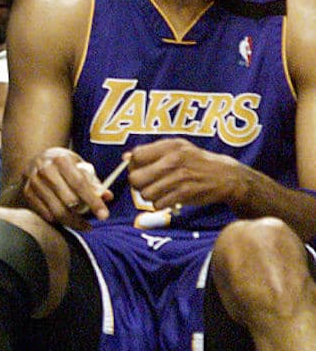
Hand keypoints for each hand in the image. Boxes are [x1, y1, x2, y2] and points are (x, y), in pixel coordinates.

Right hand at [21, 146, 112, 228]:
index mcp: (61, 160)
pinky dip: (57, 220)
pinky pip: (45, 213)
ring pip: (56, 210)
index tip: (104, 215)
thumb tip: (107, 196)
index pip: (79, 183)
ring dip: (72, 222)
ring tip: (82, 225)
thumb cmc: (63, 164)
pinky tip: (64, 219)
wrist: (35, 157)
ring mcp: (34, 181)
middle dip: (82, 215)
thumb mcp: (79, 165)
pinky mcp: (27, 192)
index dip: (93, 201)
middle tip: (91, 223)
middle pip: (68, 200)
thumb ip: (93, 181)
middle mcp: (45, 169)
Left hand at [125, 138, 241, 212]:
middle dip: (137, 184)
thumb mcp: (177, 148)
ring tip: (159, 191)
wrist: (225, 175)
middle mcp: (174, 160)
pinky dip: (160, 204)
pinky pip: (158, 204)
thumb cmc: (196, 161)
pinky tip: (168, 198)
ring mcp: (180, 177)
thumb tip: (126, 157)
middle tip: (146, 184)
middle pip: (136, 178)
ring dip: (149, 196)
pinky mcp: (185, 193)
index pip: (136, 156)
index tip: (140, 169)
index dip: (133, 165)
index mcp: (170, 146)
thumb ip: (151, 151)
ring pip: (145, 194)